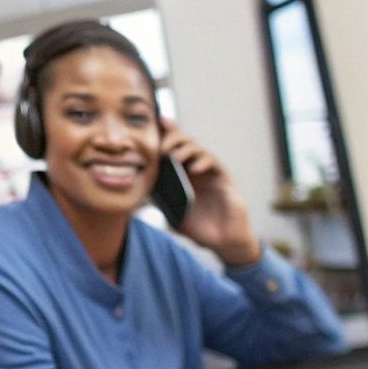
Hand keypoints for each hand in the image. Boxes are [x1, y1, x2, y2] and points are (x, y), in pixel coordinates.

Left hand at [162, 117, 260, 265]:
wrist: (222, 241)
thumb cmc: (198, 228)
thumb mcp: (173, 216)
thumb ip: (161, 203)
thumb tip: (143, 193)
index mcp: (179, 175)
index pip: (170, 150)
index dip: (162, 136)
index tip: (151, 127)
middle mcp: (193, 169)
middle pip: (183, 143)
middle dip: (171, 138)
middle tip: (160, 147)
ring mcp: (209, 172)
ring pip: (197, 149)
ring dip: (184, 150)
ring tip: (173, 157)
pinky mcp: (223, 178)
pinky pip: (213, 163)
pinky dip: (202, 163)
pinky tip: (194, 168)